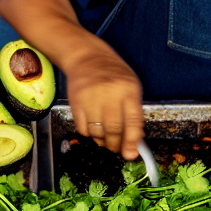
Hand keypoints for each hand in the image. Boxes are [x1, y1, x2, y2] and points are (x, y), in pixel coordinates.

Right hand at [66, 46, 143, 160]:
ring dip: (102, 141)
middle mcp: (110, 94)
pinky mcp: (76, 103)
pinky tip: (93, 128)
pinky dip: (89, 134)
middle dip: (116, 145)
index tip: (131, 154)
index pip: (133, 120)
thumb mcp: (131, 86)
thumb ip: (134, 112)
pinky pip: (83, 129)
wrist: (86, 56)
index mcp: (128, 89)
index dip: (133, 140)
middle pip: (114, 129)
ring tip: (105, 138)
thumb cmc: (113, 73)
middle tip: (117, 149)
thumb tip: (134, 143)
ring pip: (97, 132)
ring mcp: (91, 98)